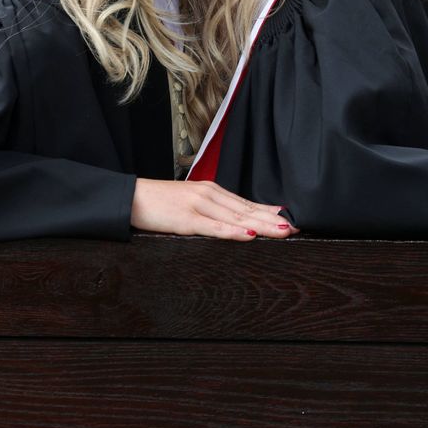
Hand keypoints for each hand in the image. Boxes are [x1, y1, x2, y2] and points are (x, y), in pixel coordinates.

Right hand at [131, 178, 297, 239]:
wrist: (131, 197)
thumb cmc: (160, 203)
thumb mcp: (190, 203)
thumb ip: (213, 210)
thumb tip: (238, 221)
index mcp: (211, 192)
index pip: (247, 204)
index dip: (270, 212)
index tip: (290, 219)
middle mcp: (209, 196)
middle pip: (247, 211)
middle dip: (273, 221)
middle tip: (296, 228)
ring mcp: (198, 206)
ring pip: (236, 219)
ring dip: (262, 226)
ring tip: (283, 232)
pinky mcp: (186, 219)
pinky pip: (213, 227)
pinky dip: (233, 231)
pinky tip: (248, 235)